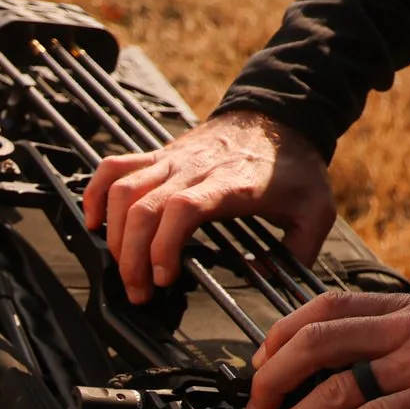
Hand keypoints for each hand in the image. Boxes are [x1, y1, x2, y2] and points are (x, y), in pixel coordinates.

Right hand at [82, 110, 335, 305]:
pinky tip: (94, 222)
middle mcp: (194, 169)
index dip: (163, 246)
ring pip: (123, 190)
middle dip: (131, 256)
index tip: (165, 278)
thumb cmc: (293, 166)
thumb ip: (299, 250)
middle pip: (143, 207)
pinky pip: (113, 168)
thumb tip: (265, 277)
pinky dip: (95, 194)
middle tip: (139, 291)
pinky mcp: (158, 154)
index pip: (182, 209)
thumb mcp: (316, 210)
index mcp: (230, 183)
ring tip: (121, 267)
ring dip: (113, 234)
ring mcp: (170, 159)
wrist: (278, 116)